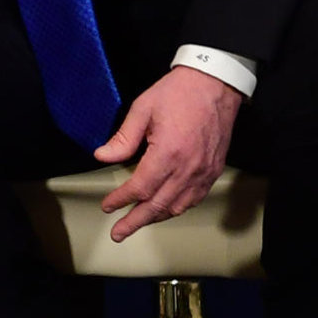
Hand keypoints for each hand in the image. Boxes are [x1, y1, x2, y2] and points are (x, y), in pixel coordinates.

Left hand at [94, 66, 242, 240]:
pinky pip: (194, 199)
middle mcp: (188, 169)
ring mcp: (204, 172)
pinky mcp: (213, 171)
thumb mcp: (142, 109)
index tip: (107, 206)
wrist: (215, 84)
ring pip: (177, 206)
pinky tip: (165, 209)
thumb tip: (102, 156)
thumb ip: (123, 137)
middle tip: (118, 233)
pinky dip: (177, 208)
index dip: (121, 200)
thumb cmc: (178, 92)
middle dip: (135, 222)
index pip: (140, 187)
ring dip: (155, 218)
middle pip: (158, 206)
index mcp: (168, 153)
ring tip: (137, 223)